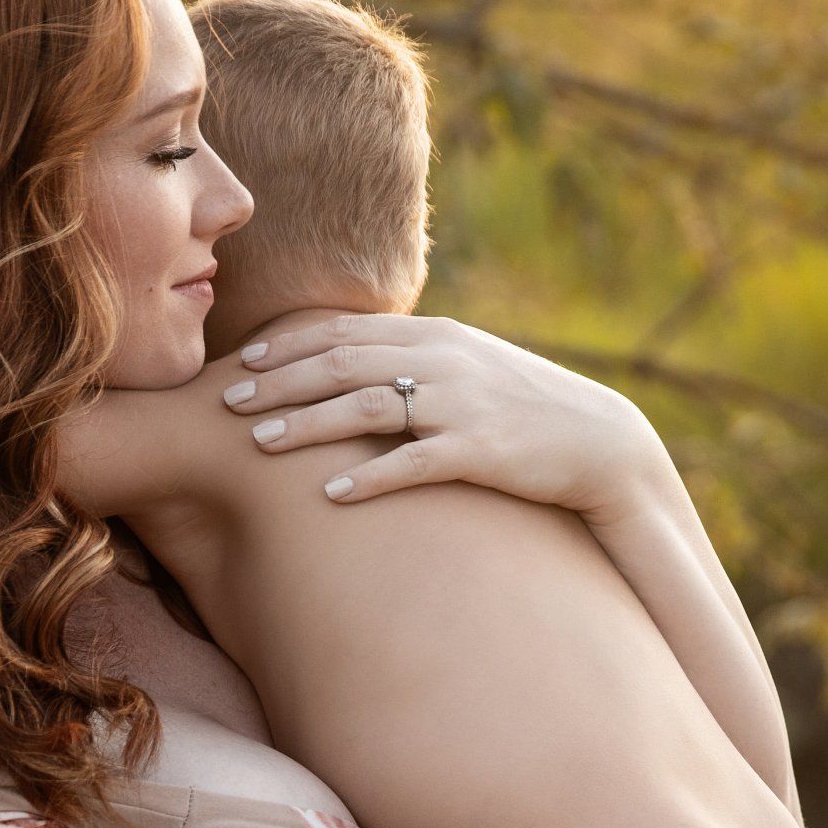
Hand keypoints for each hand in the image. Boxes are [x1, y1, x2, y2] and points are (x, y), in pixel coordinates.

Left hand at [221, 312, 655, 515]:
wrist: (600, 441)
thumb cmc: (524, 410)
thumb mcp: (468, 369)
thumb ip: (414, 362)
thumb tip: (355, 370)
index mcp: (435, 336)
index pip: (346, 331)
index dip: (288, 345)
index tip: (242, 362)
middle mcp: (443, 360)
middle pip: (342, 363)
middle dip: (279, 382)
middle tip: (227, 402)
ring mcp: (461, 404)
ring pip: (366, 405)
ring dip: (307, 424)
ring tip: (259, 442)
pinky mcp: (480, 450)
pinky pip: (412, 462)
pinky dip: (368, 477)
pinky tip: (330, 495)